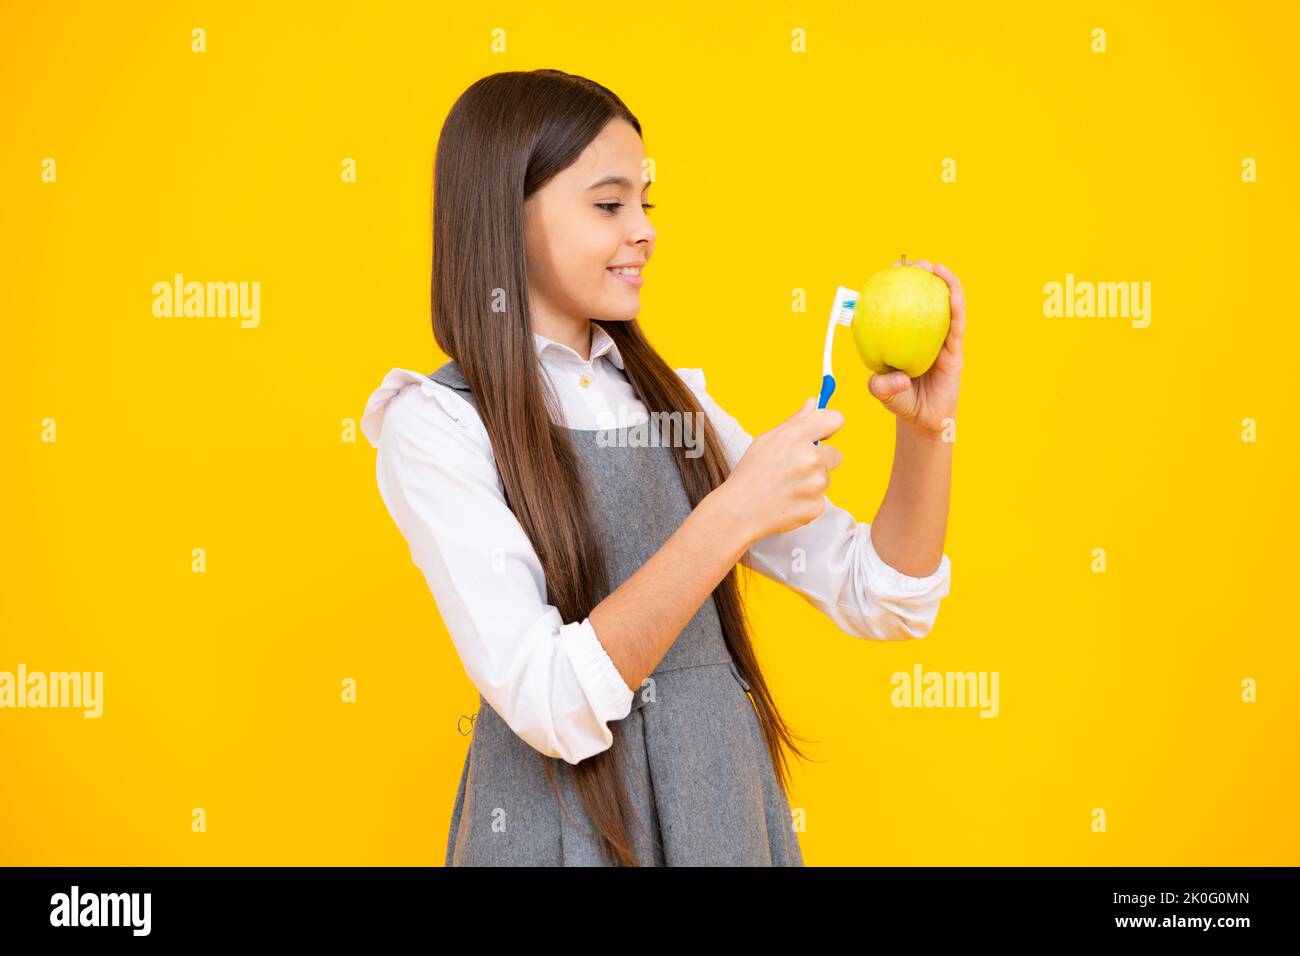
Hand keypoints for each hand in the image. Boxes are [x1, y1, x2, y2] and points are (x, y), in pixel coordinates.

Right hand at [718, 397, 844, 540]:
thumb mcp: (766, 440)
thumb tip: (814, 402)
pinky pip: (820, 499)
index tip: (824, 435)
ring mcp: (814, 484)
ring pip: (826, 478)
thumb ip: (795, 421)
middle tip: (795, 469)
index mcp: (795, 435)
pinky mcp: (816, 506)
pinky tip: (788, 501)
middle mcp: (809, 457)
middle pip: (836, 454)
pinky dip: (807, 501)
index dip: (830, 427)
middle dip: (821, 461)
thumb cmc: (750, 474)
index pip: (835, 419)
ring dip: (812, 482)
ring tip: (786, 487)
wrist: (737, 511)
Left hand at [866, 259, 964, 439]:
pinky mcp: (955, 348)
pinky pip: (957, 323)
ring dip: (942, 282)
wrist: (923, 419)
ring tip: (934, 267)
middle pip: (922, 296)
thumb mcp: (882, 392)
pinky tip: (952, 292)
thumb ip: (881, 385)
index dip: (892, 284)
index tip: (886, 270)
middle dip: (917, 274)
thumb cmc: (899, 400)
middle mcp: (920, 332)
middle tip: (910, 263)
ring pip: (943, 304)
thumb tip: (898, 377)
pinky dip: (956, 304)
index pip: (896, 304)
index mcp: (900, 334)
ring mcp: (939, 338)